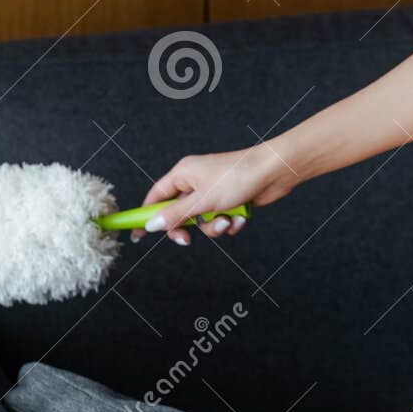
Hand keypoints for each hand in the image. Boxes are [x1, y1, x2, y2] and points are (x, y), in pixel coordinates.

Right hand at [131, 142, 296, 243]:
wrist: (274, 171)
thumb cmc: (238, 177)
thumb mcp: (202, 201)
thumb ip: (175, 215)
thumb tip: (151, 225)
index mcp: (183, 174)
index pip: (156, 196)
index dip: (146, 215)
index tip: (137, 235)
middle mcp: (196, 182)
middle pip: (179, 214)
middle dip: (188, 228)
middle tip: (188, 240)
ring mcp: (214, 192)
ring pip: (203, 221)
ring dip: (215, 226)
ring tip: (228, 219)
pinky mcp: (230, 201)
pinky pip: (221, 220)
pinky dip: (230, 222)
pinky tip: (241, 216)